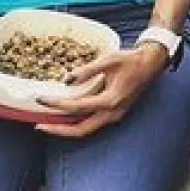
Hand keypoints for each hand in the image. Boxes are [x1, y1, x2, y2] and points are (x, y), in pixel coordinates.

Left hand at [33, 43, 165, 137]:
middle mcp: (112, 113)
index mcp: (110, 100)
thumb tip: (67, 79)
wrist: (151, 65)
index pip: (77, 107)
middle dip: (58, 130)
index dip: (57, 104)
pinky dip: (76, 123)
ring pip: (86, 130)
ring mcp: (114, 116)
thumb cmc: (131, 60)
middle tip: (39, 126)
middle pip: (80, 130)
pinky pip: (92, 124)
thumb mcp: (108, 60)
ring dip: (66, 129)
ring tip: (48, 124)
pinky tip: (65, 118)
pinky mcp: (114, 114)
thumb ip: (87, 70)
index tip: (41, 99)